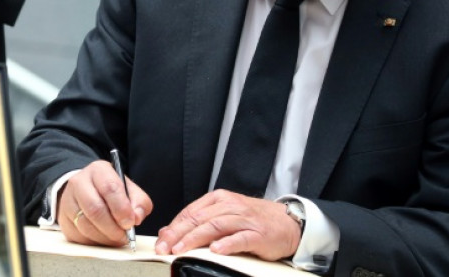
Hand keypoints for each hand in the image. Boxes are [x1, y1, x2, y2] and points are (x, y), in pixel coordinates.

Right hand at [57, 160, 152, 246]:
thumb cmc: (110, 191)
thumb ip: (139, 202)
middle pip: (95, 209)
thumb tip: (136, 218)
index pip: (109, 188)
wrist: (86, 190)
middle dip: (113, 227)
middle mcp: (79, 182)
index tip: (130, 222)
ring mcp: (68, 200)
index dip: (121, 208)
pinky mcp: (63, 219)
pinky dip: (95, 242)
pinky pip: (79, 236)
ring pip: (86, 225)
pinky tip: (104, 238)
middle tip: (124, 235)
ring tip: (116, 238)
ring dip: (105, 237)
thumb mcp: (129, 189)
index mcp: (98, 170)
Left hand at [155, 190, 300, 260]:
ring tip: (181, 249)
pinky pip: (240, 238)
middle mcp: (231, 206)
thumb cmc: (254, 220)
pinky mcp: (258, 234)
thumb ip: (198, 222)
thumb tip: (168, 231)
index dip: (173, 227)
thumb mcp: (224, 215)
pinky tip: (216, 250)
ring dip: (196, 239)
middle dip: (178, 234)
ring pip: (215, 226)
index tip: (161, 240)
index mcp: (219, 199)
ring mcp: (245, 219)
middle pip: (199, 219)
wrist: (288, 223)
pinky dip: (227, 244)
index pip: (190, 212)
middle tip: (165, 247)